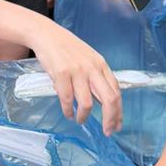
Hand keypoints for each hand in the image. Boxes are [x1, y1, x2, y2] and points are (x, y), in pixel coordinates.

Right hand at [31, 20, 121, 134]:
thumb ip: (96, 77)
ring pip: (87, 103)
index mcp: (101, 65)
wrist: (46, 34)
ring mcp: (77, 71)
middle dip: (110, 120)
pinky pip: (68, 100)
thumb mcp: (88, 59)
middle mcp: (92, 68)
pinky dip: (68, 111)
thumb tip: (103, 101)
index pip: (116, 92)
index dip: (118, 111)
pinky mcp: (61, 74)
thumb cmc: (67, 48)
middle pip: (109, 99)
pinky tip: (68, 113)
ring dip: (84, 117)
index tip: (117, 124)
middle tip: (107, 131)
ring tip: (80, 120)